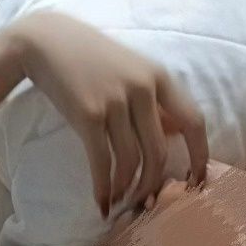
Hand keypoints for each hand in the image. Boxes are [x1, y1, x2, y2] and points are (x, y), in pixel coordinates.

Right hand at [6, 9, 208, 214]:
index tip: (196, 182)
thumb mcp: (132, 71)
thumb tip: (178, 134)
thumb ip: (155, 102)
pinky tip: (102, 202)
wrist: (46, 43)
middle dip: (152, 184)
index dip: (200, 156)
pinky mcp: (88, 115)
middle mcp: (142, 88)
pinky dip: (103, 188)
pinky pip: (103, 162)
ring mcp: (115, 101)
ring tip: (118, 201)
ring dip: (126, 189)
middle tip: (143, 202)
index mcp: (159, 77)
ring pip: (131, 161)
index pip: (193, 121)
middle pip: (159, 152)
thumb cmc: (91, 60)